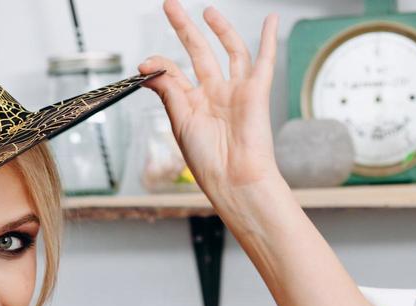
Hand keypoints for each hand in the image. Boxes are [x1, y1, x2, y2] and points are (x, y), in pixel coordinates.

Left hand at [139, 2, 282, 202]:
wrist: (234, 178)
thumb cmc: (207, 160)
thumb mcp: (180, 121)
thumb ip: (167, 89)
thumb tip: (147, 65)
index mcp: (192, 104)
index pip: (174, 73)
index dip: (160, 64)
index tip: (145, 63)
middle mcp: (214, 94)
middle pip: (199, 53)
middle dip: (185, 29)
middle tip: (171, 5)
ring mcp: (236, 91)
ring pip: (229, 52)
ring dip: (220, 29)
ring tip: (207, 11)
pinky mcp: (257, 92)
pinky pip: (265, 60)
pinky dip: (269, 39)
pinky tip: (270, 20)